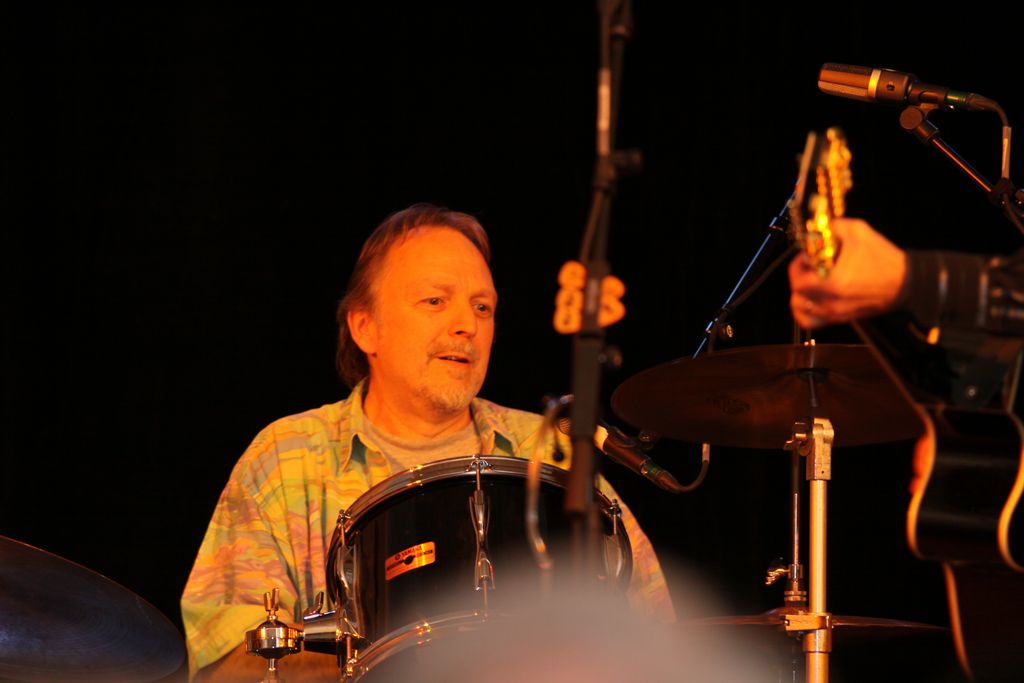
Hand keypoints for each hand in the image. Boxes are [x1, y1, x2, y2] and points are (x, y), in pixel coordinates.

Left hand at [788, 217, 906, 328]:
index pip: (797, 277)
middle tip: (807, 267)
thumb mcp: (858, 232)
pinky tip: (812, 299)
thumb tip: (818, 228)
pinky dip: (805, 311)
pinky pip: (811, 322)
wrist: (905, 282)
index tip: (807, 256)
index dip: (798, 264)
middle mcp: (831, 301)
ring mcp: (835, 312)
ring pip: (800, 308)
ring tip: (809, 282)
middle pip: (796, 292)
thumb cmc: (884, 259)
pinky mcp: (841, 318)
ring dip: (800, 293)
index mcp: (833, 281)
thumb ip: (833, 227)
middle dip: (798, 276)